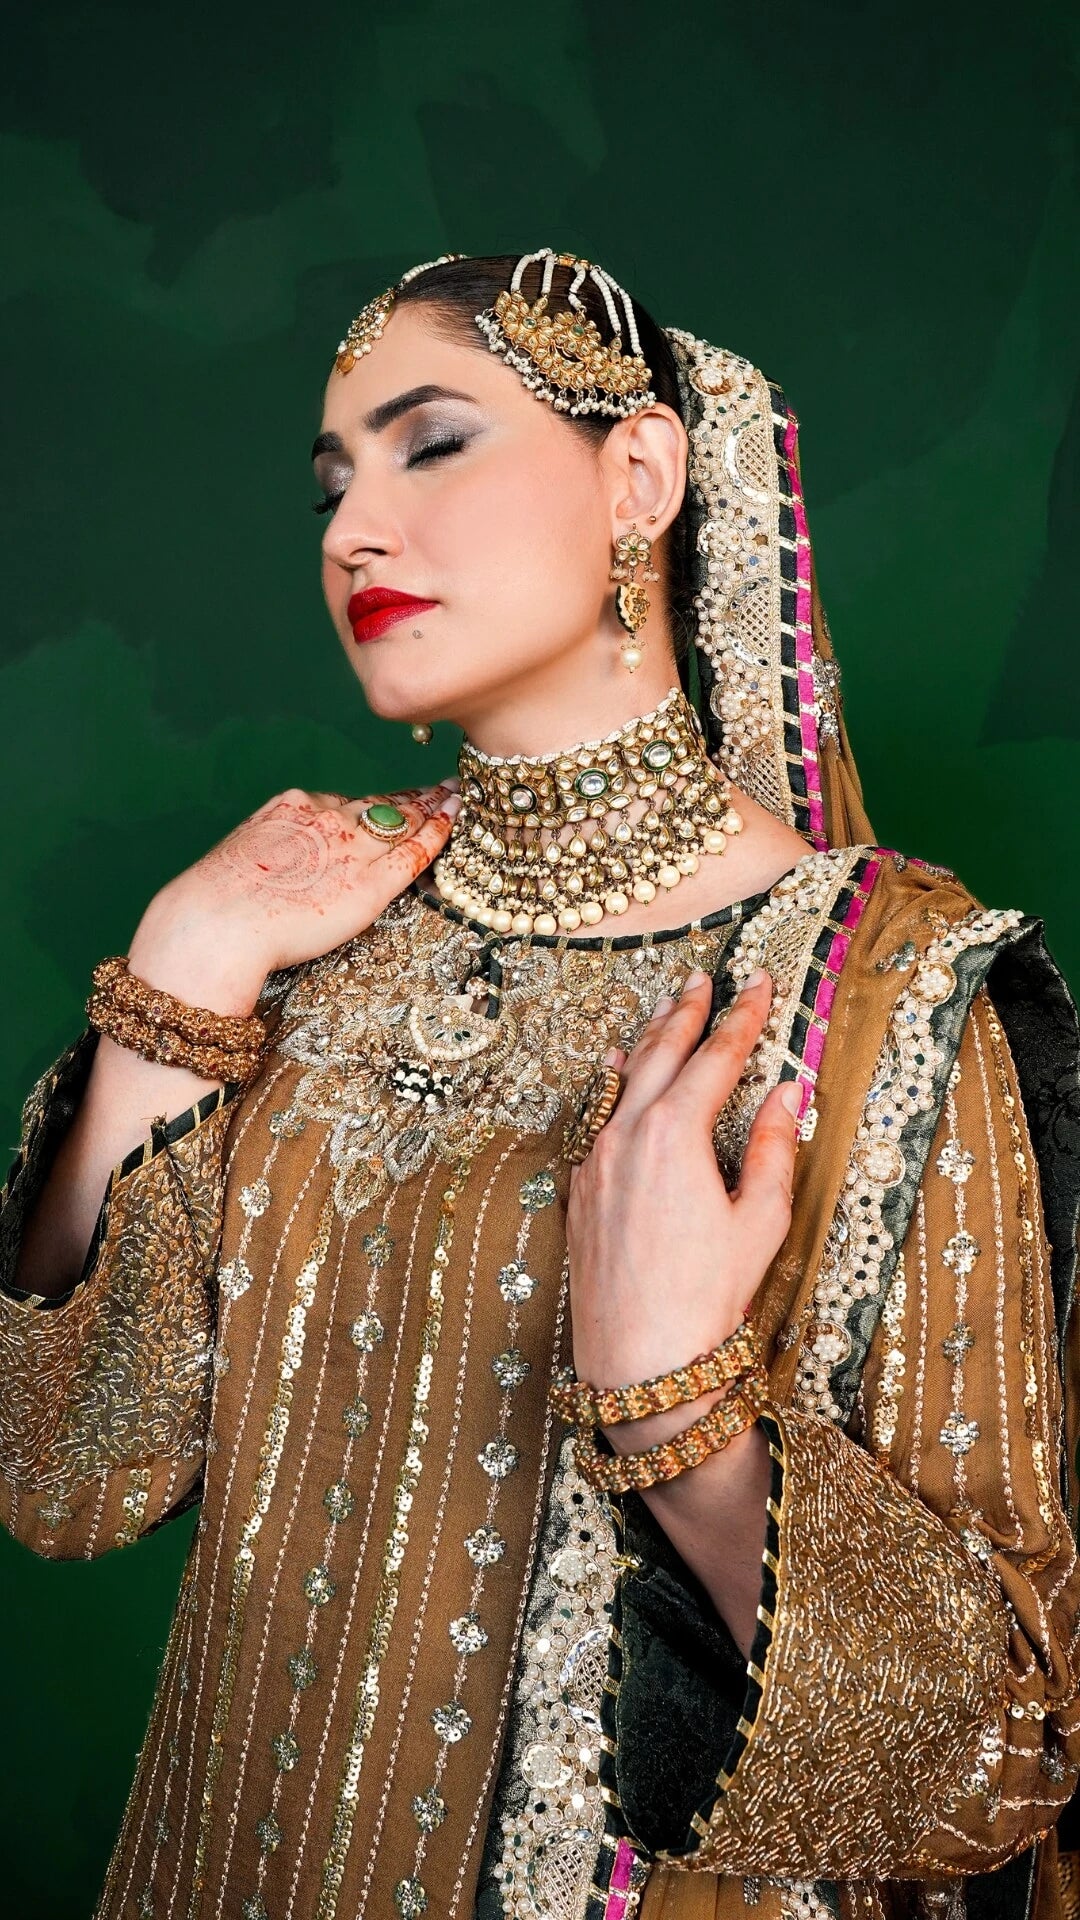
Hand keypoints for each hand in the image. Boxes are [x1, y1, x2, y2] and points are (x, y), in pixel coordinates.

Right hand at [130, 779, 460, 1007]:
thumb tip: (288, 860)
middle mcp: (328, 819)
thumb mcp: (246, 853)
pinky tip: (454, 822)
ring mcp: (353, 850)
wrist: (216, 924)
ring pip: (403, 822)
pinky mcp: (370, 886)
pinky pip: (414, 854)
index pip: (347, 803)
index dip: (376, 802)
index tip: (392, 799)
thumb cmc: (216, 901)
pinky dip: (438, 835)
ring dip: (433, 807)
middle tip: (440, 788)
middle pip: (381, 805)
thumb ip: (277, 848)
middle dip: (412, 798)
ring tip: (456, 798)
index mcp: (294, 807)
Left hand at [565, 969, 798, 1448]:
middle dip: (687, 1013)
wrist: (641, 1360)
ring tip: (666, 1010)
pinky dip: (610, 1082)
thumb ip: (774, 1149)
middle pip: (660, 1054)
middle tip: (704, 980)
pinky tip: (612, 1070)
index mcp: (675, 1134)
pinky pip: (595, 1114)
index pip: (716, 1057)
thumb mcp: (760, 1222)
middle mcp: (625, 1134)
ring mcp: (594, 1158)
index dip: (743, 1017)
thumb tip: (789, 1092)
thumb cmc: (709, 1298)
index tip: (761, 984)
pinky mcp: (579, 1186)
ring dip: (647, 1041)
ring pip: (620, 1079)